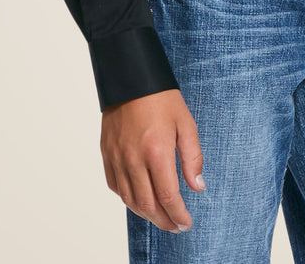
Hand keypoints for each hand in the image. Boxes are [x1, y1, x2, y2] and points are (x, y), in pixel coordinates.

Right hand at [100, 88, 204, 232]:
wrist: (130, 77)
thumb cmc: (161, 98)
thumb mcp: (186, 123)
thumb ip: (192, 157)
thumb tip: (197, 187)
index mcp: (156, 151)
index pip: (167, 196)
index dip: (178, 214)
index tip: (186, 222)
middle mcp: (134, 158)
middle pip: (148, 204)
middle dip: (163, 221)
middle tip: (176, 226)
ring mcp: (117, 157)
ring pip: (129, 200)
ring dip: (146, 214)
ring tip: (160, 217)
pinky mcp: (106, 153)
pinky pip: (115, 186)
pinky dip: (128, 198)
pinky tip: (139, 199)